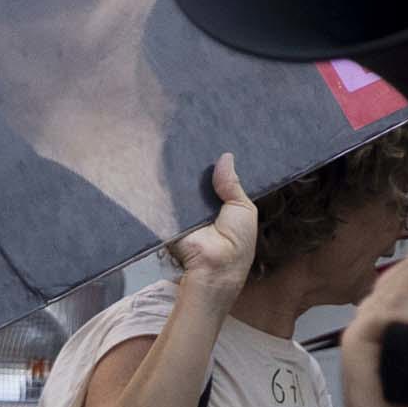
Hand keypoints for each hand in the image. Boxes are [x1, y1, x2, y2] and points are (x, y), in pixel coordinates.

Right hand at [169, 153, 260, 300]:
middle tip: (192, 141)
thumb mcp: (243, 208)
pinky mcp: (167, 217)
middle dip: (195, 165)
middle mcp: (201, 207)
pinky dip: (166, 188)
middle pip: (196, 181)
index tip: (210, 142)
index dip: (214, 165)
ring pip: (180, 188)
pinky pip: (166, 199)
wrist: (214, 265)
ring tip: (178, 147)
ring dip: (180, 175)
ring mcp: (183, 212)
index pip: (216, 180)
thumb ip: (232, 184)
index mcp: (222, 205)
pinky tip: (164, 166)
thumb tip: (225, 157)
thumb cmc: (237, 241)